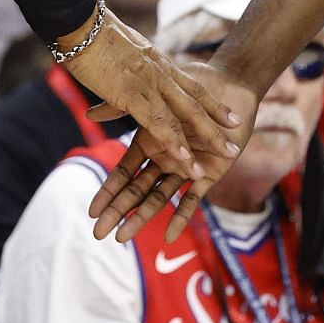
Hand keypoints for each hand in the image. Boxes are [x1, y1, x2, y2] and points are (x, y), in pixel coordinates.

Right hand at [57, 11, 242, 208]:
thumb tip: (133, 75)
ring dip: (202, 139)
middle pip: (195, 103)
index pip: (193, 86)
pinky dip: (172, 140)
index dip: (212, 103)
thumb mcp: (123, 53)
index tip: (230, 117)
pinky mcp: (131, 92)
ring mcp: (148, 82)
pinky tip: (184, 157)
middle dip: (216, 127)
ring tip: (219, 160)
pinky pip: (157, 121)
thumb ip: (133, 67)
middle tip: (234, 146)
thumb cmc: (94, 35)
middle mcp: (159, 73)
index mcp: (158, 63)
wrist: (80, 23)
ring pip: (182, 115)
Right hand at [88, 61, 257, 243]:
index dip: (108, 191)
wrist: (232, 87)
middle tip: (98, 233)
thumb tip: (90, 114)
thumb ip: (126, 107)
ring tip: (122, 238)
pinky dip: (180, 217)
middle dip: (117, 211)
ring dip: (141, 217)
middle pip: (136, 190)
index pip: (124, 172)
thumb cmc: (195, 84)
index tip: (92, 210)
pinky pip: (192, 198)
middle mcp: (165, 158)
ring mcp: (185, 168)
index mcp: (151, 142)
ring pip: (159, 197)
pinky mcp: (208, 174)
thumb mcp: (157, 95)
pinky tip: (168, 236)